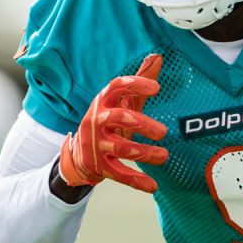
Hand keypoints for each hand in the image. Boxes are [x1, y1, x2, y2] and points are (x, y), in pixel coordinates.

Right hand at [58, 54, 168, 193]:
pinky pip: (119, 174)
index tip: (156, 87)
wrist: (78, 156)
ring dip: (145, 154)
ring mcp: (97, 145)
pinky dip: (136, 181)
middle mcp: (97, 121)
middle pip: (117, 118)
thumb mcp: (121, 102)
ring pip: (120, 149)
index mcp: (103, 102)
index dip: (135, 85)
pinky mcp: (99, 167)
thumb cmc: (107, 123)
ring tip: (164, 156)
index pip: (116, 87)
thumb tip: (157, 56)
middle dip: (141, 123)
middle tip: (162, 131)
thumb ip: (140, 81)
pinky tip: (153, 185)